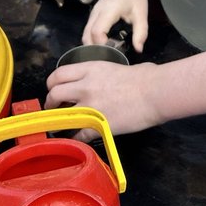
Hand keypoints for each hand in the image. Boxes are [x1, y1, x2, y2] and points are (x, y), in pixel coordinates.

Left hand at [45, 60, 162, 135]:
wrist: (155, 93)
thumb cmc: (144, 77)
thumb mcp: (115, 67)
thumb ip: (101, 74)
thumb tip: (102, 79)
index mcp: (89, 69)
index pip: (58, 74)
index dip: (52, 83)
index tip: (54, 89)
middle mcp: (85, 86)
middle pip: (54, 93)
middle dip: (50, 102)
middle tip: (54, 107)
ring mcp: (89, 106)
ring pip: (62, 115)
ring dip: (59, 121)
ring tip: (62, 124)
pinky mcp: (97, 125)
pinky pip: (78, 134)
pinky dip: (75, 137)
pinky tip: (77, 138)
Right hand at [83, 0, 148, 52]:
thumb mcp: (142, 14)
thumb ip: (141, 32)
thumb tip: (139, 49)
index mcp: (108, 11)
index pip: (97, 31)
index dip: (102, 44)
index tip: (113, 50)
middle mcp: (97, 12)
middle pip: (87, 35)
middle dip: (95, 48)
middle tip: (110, 54)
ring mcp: (93, 13)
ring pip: (85, 34)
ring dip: (93, 45)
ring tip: (108, 50)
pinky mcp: (93, 15)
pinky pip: (88, 30)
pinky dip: (93, 39)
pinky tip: (105, 43)